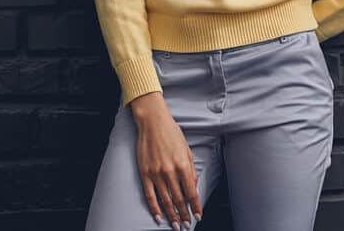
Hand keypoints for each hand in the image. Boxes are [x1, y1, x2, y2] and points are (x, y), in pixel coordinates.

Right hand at [130, 92, 203, 228]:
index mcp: (183, 165)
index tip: (198, 216)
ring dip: (171, 215)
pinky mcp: (145, 173)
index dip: (195, 206)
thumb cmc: (172, 133)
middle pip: (179, 199)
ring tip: (175, 226)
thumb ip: (190, 168)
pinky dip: (154, 208)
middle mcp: (170, 171)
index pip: (191, 192)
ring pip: (165, 200)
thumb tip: (192, 186)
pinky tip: (158, 217)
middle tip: (186, 225)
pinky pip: (150, 195)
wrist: (152, 122)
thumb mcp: (186, 149)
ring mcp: (156, 173)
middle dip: (184, 214)